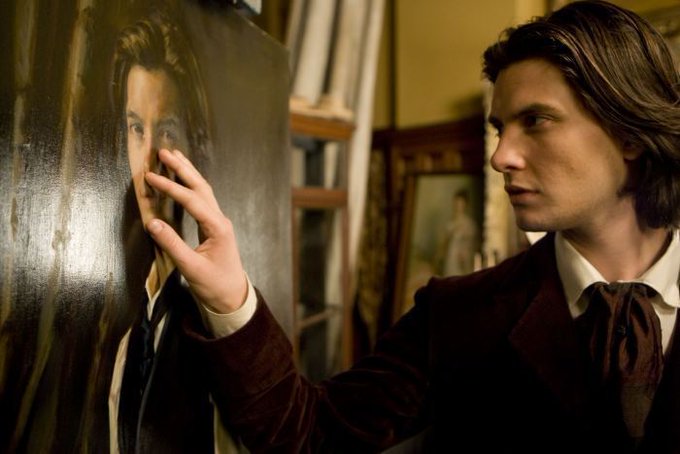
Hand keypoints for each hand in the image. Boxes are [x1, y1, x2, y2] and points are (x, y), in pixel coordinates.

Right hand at [144, 148, 246, 313]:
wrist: (232, 297)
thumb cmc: (214, 285)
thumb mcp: (191, 268)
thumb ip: (172, 245)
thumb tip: (151, 223)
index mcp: (217, 228)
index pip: (191, 200)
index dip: (169, 187)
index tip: (149, 177)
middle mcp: (220, 220)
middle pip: (201, 187)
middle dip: (182, 168)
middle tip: (164, 151)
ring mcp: (218, 222)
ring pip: (203, 190)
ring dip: (188, 173)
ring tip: (173, 156)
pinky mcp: (214, 226)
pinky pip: (202, 200)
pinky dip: (190, 186)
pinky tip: (182, 179)